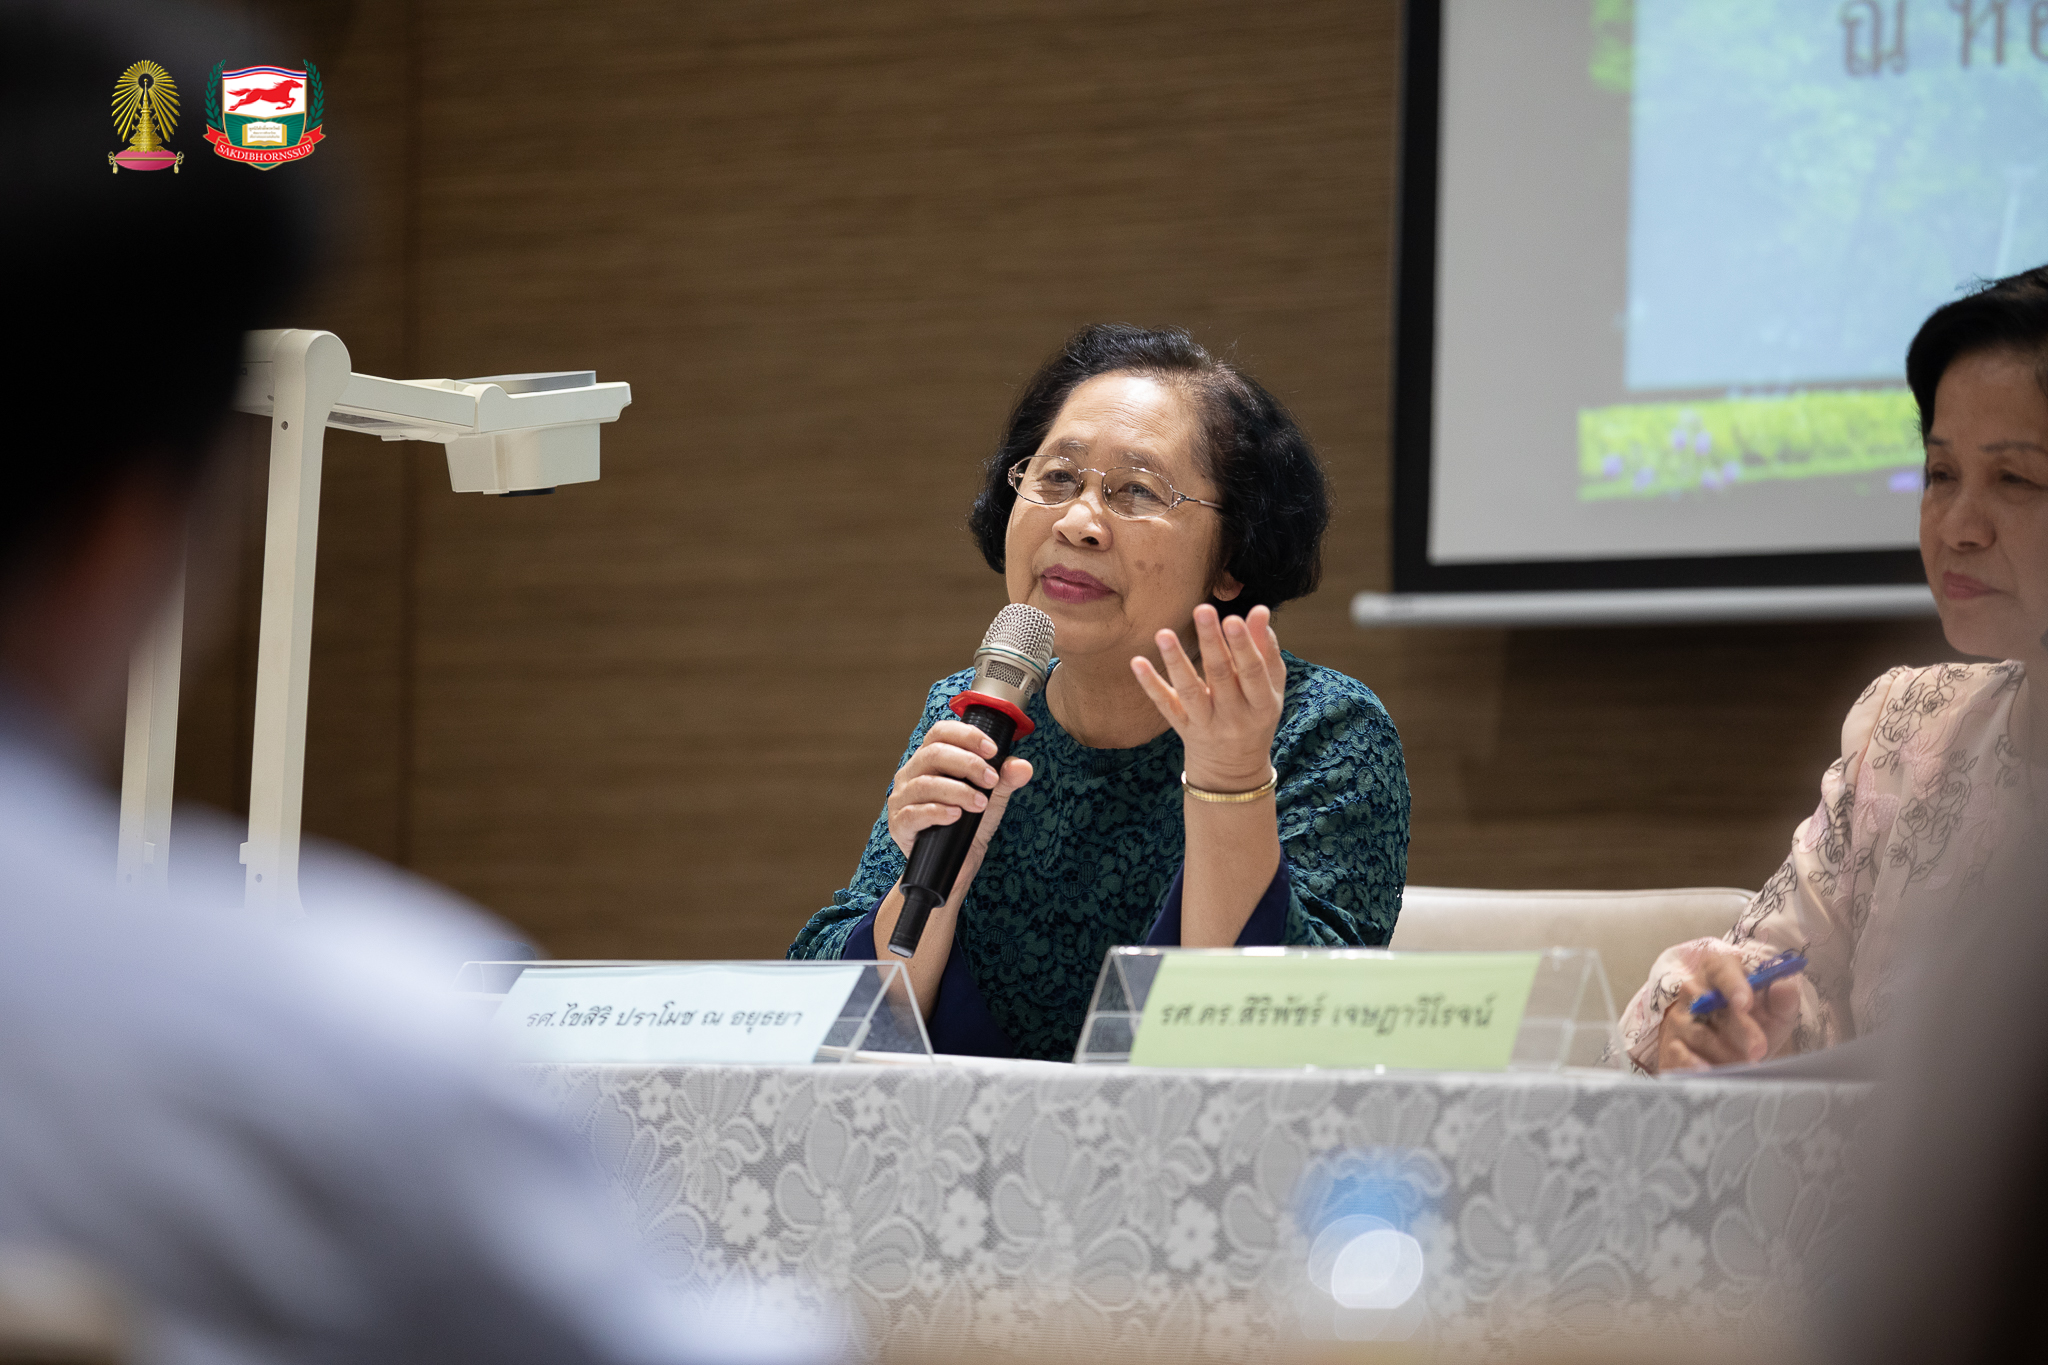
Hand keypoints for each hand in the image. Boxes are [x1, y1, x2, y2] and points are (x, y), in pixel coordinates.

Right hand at [886, 719, 1033, 860]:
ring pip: (925, 784)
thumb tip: (1023, 766)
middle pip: (933, 754)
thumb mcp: (992, 797)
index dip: (966, 735)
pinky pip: (914, 813)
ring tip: (980, 803)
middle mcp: (911, 774)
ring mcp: (901, 799)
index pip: (940, 732)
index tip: (992, 750)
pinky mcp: (899, 824)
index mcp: (929, 760)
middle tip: (991, 780)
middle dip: (968, 764)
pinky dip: (938, 812)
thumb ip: (1006, 779)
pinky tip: (956, 816)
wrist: (957, 863)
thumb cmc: (969, 823)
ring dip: (959, 791)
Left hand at [1131, 603, 1284, 791]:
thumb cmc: (1255, 714)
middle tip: (1201, 610)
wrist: (1234, 767)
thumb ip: (1266, 649)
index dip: (1244, 646)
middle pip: (1221, 676)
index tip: (1232, 618)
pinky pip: (1165, 705)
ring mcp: (1205, 724)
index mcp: (1262, 704)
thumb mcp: (1270, 688)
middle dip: (1211, 642)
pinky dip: (1150, 684)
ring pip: (1190, 691)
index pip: (1252, 672)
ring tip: (1163, 633)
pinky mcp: (1181, 727)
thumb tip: (1259, 610)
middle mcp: (1234, 716)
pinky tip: (1137, 662)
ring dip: (1176, 661)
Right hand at [1655, 941, 1800, 1071]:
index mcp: (1720, 972)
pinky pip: (1678, 1053)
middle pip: (1708, 1002)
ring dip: (1725, 1052)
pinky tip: (1709, 1072)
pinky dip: (1693, 1064)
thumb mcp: (1776, 1014)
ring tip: (1747, 1066)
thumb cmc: (1757, 1026)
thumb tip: (1786, 986)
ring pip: (1698, 1032)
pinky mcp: (1672, 1044)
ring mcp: (1679, 1018)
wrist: (1738, 1056)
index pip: (1721, 969)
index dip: (1732, 984)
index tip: (1745, 1004)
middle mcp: (1694, 990)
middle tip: (1759, 1049)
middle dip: (1737, 1027)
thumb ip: (1784, 1000)